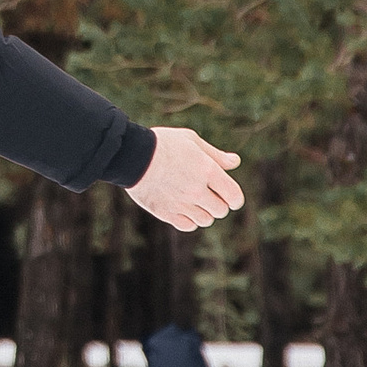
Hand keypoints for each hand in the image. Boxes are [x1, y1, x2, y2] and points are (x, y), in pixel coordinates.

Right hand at [128, 126, 242, 231]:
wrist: (131, 155)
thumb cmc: (162, 143)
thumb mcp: (191, 140)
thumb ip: (215, 155)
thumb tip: (235, 162)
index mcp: (207, 170)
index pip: (234, 196)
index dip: (235, 198)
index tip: (231, 196)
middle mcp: (197, 190)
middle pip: (221, 210)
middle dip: (219, 203)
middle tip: (208, 194)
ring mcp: (181, 203)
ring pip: (205, 220)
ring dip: (204, 212)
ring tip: (193, 200)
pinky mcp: (166, 213)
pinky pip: (188, 226)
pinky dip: (189, 220)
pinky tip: (182, 208)